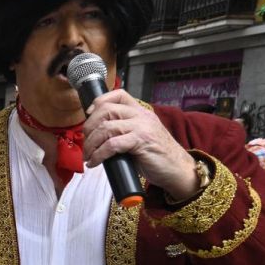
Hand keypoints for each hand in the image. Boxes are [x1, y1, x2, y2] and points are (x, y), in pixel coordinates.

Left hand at [81, 89, 198, 199]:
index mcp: (141, 112)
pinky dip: (99, 155)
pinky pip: (112, 145)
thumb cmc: (157, 156)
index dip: (99, 101)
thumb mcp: (140, 136)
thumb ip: (124, 130)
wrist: (178, 170)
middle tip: (86, 143)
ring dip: (91, 144)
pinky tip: (95, 162)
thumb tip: (97, 134)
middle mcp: (141, 116)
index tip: (89, 115)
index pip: (118, 95)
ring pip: (106, 128)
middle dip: (89, 127)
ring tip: (89, 156)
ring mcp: (142, 127)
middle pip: (106, 110)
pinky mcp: (141, 142)